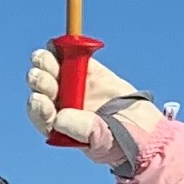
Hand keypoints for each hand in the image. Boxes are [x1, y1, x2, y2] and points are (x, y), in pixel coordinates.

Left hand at [24, 45, 183, 183]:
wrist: (146, 128)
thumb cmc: (121, 141)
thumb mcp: (102, 140)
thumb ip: (82, 129)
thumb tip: (60, 116)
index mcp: (60, 127)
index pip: (41, 115)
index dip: (38, 106)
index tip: (40, 100)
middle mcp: (61, 105)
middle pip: (43, 90)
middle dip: (40, 82)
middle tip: (42, 75)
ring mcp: (73, 86)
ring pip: (52, 72)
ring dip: (45, 63)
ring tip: (46, 57)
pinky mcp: (88, 70)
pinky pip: (72, 56)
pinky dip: (63, 47)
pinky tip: (60, 42)